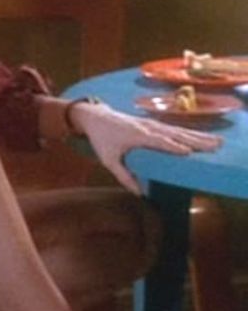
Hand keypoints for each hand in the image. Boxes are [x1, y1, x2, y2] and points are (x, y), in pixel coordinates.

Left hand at [70, 102, 222, 194]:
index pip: (158, 141)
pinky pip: (173, 128)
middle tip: (214, 146)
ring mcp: (150, 124)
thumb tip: (140, 193)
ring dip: (197, 135)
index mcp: (136, 135)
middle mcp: (146, 127)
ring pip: (177, 130)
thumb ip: (123, 176)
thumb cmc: (101, 139)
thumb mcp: (108, 159)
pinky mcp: (152, 124)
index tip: (187, 152)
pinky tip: (201, 137)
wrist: (95, 116)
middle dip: (194, 140)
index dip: (172, 146)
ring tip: (215, 141)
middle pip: (174, 134)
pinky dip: (189, 132)